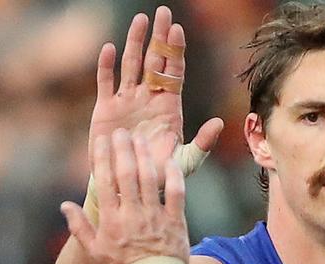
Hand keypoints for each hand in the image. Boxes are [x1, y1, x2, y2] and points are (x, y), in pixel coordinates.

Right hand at [61, 128, 187, 263]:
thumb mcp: (94, 253)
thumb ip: (79, 227)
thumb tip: (64, 205)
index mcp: (111, 221)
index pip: (104, 183)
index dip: (103, 158)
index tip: (101, 141)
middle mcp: (132, 216)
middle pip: (127, 175)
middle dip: (123, 150)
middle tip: (122, 132)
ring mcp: (155, 218)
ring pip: (149, 180)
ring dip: (145, 156)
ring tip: (141, 139)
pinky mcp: (175, 222)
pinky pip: (175, 193)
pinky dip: (172, 176)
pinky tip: (168, 160)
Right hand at [88, 6, 221, 176]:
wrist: (127, 186)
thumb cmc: (158, 175)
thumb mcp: (183, 162)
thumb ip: (201, 144)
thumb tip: (219, 123)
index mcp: (169, 105)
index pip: (174, 72)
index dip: (176, 51)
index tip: (177, 30)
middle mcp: (148, 97)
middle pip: (155, 61)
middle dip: (159, 37)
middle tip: (163, 12)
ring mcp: (126, 100)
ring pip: (131, 65)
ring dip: (135, 43)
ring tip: (140, 20)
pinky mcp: (105, 109)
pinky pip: (106, 82)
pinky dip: (106, 65)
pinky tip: (109, 48)